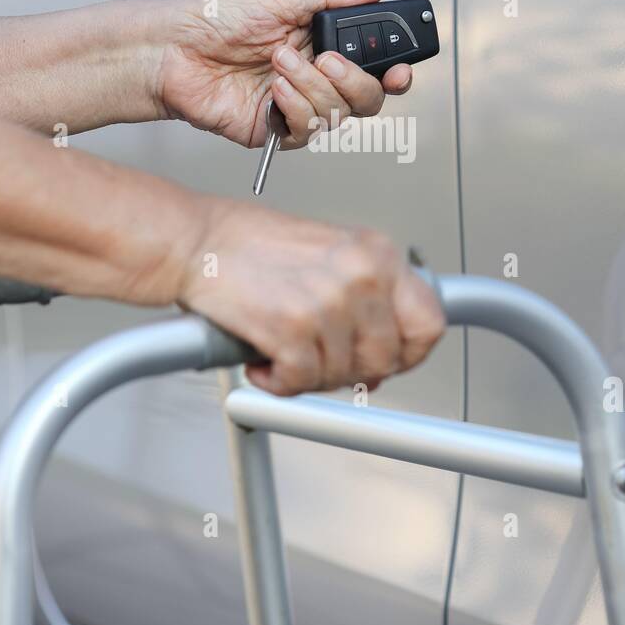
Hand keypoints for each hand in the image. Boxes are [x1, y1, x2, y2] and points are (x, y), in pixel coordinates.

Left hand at [154, 0, 412, 147]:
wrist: (172, 48)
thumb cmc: (217, 21)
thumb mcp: (279, 2)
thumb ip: (330, 0)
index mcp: (323, 48)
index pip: (374, 68)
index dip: (396, 73)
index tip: (401, 70)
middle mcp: (316, 81)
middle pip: (367, 99)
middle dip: (356, 82)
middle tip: (328, 60)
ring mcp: (296, 108)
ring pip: (337, 114)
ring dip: (312, 87)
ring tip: (278, 62)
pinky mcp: (273, 131)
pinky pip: (304, 131)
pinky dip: (295, 108)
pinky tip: (273, 89)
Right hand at [179, 199, 445, 395]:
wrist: (195, 241)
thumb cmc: (250, 245)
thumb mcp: (330, 255)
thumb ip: (366, 298)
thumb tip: (383, 354)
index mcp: (377, 253)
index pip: (429, 322)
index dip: (409, 353)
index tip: (387, 361)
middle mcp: (361, 274)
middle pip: (386, 358)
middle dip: (350, 370)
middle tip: (318, 361)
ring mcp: (329, 302)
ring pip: (342, 375)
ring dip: (308, 376)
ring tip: (282, 352)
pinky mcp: (293, 328)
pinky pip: (301, 382)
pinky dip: (278, 383)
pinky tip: (263, 361)